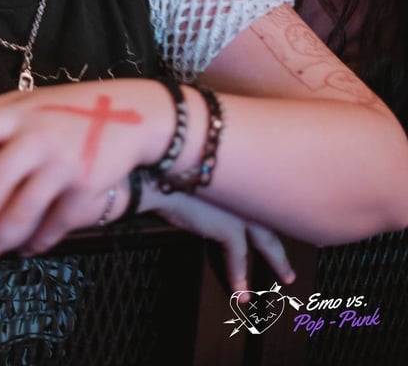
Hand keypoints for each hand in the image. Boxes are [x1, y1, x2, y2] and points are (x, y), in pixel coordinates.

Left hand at [0, 82, 152, 263]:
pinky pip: (52, 226)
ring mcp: (62, 163)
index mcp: (19, 113)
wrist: (129, 114)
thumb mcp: (30, 102)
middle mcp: (38, 137)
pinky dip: (35, 243)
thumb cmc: (67, 109)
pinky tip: (23, 251)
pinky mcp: (85, 187)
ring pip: (19, 215)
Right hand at [147, 186, 293, 292]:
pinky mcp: (230, 229)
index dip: (278, 207)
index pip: (267, 194)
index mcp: (242, 174)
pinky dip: (239, 277)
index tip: (291, 215)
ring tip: (285, 277)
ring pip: (268, 240)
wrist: (160, 174)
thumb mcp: (201, 174)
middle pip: (276, 217)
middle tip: (301, 245)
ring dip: (278, 261)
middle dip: (289, 233)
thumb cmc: (172, 169)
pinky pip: (239, 258)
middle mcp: (247, 190)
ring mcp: (241, 209)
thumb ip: (217, 186)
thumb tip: (213, 198)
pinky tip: (241, 292)